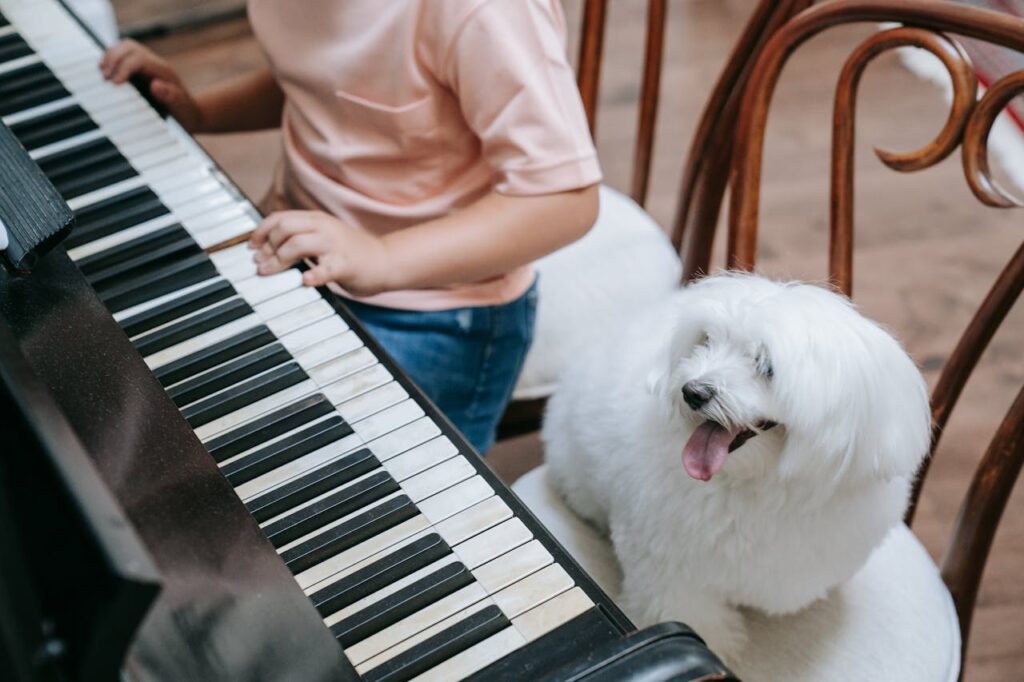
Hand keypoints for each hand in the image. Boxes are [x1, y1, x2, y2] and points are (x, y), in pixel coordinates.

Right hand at [100, 40, 203, 132]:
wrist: (190, 113)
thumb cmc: (185, 112)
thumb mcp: (181, 108)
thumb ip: (170, 97)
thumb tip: (155, 86)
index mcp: (163, 71)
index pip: (139, 59)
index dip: (124, 67)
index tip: (114, 82)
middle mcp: (154, 63)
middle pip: (129, 47)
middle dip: (114, 59)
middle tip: (105, 78)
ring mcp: (147, 64)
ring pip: (125, 47)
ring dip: (110, 56)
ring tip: (103, 73)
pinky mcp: (140, 68)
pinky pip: (123, 55)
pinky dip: (111, 59)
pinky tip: (105, 71)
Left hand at [249, 211, 393, 295]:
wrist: (386, 261)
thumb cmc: (352, 254)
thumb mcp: (324, 237)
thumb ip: (302, 237)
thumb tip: (270, 248)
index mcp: (317, 220)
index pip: (280, 218)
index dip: (261, 231)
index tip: (251, 247)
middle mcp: (324, 228)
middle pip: (284, 227)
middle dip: (266, 246)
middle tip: (259, 263)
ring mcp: (334, 245)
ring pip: (297, 244)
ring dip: (277, 260)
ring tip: (269, 272)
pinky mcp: (345, 265)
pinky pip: (325, 269)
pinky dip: (312, 276)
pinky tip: (304, 281)